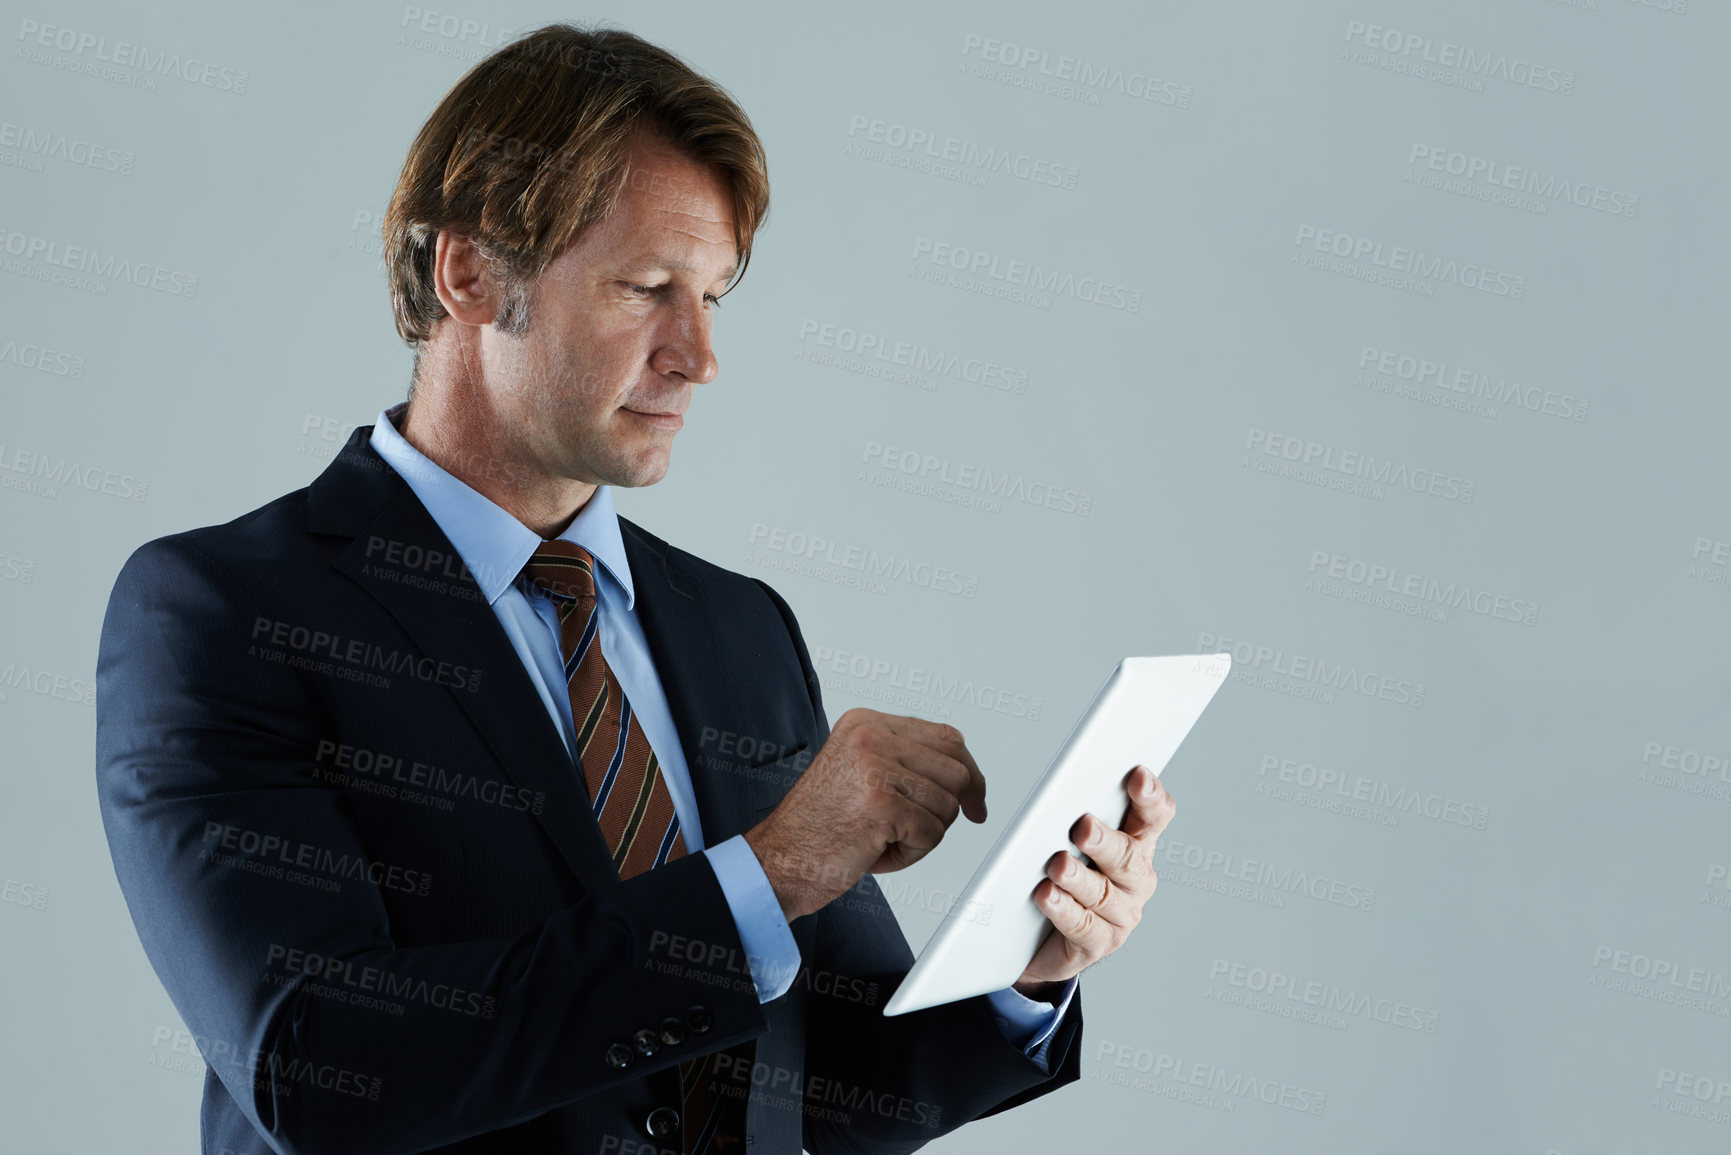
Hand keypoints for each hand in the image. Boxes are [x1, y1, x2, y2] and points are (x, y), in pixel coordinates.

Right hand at [743, 708, 987, 920]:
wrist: (779, 860)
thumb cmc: (818, 826)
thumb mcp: (859, 772)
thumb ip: (904, 761)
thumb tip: (966, 775)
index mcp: (867, 722)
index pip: (947, 738)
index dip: (970, 774)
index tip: (976, 802)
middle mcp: (871, 736)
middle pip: (956, 770)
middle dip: (950, 809)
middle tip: (919, 830)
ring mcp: (875, 767)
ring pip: (947, 806)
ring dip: (923, 835)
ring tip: (883, 838)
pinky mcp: (880, 802)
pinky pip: (931, 833)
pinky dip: (911, 853)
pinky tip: (877, 851)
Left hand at [1011, 765, 1174, 999]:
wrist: (1037, 936)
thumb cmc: (1060, 875)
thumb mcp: (1070, 841)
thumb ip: (1073, 817)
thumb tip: (1058, 793)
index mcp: (1136, 843)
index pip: (1154, 816)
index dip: (1150, 797)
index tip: (1137, 776)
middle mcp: (1136, 878)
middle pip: (1128, 856)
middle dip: (1106, 841)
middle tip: (1084, 827)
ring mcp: (1122, 914)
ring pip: (1104, 893)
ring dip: (1079, 878)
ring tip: (1057, 866)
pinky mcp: (1099, 943)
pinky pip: (1083, 926)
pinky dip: (1063, 910)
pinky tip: (1046, 896)